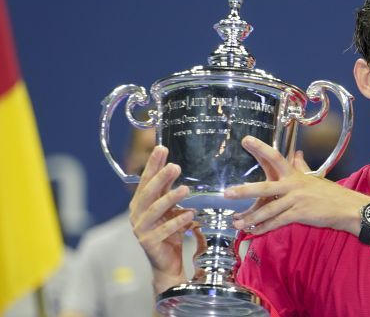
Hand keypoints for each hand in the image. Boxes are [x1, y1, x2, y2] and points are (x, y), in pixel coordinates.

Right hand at [129, 146, 192, 293]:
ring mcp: (141, 229)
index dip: (153, 164)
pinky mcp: (149, 243)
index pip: (146, 180)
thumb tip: (173, 166)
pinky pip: (164, 230)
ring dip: (170, 198)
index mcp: (140, 203)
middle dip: (160, 178)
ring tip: (185, 188)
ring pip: (154, 210)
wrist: (166, 263)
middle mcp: (137, 214)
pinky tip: (190, 214)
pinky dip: (178, 221)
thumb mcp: (169, 208)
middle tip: (175, 166)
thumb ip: (168, 190)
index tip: (161, 148)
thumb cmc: (168, 232)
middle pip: (148, 192)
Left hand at [224, 136, 369, 235]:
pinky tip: (254, 231)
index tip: (246, 140)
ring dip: (250, 218)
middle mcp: (293, 185)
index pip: (275, 157)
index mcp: (295, 174)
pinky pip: (277, 222)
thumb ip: (301, 166)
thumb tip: (296, 153)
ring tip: (236, 222)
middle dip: (244, 191)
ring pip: (267, 210)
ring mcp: (295, 200)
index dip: (260, 148)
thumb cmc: (330, 193)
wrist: (347, 208)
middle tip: (227, 193)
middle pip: (264, 187)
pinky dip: (264, 228)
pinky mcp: (299, 214)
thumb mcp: (314, 177)